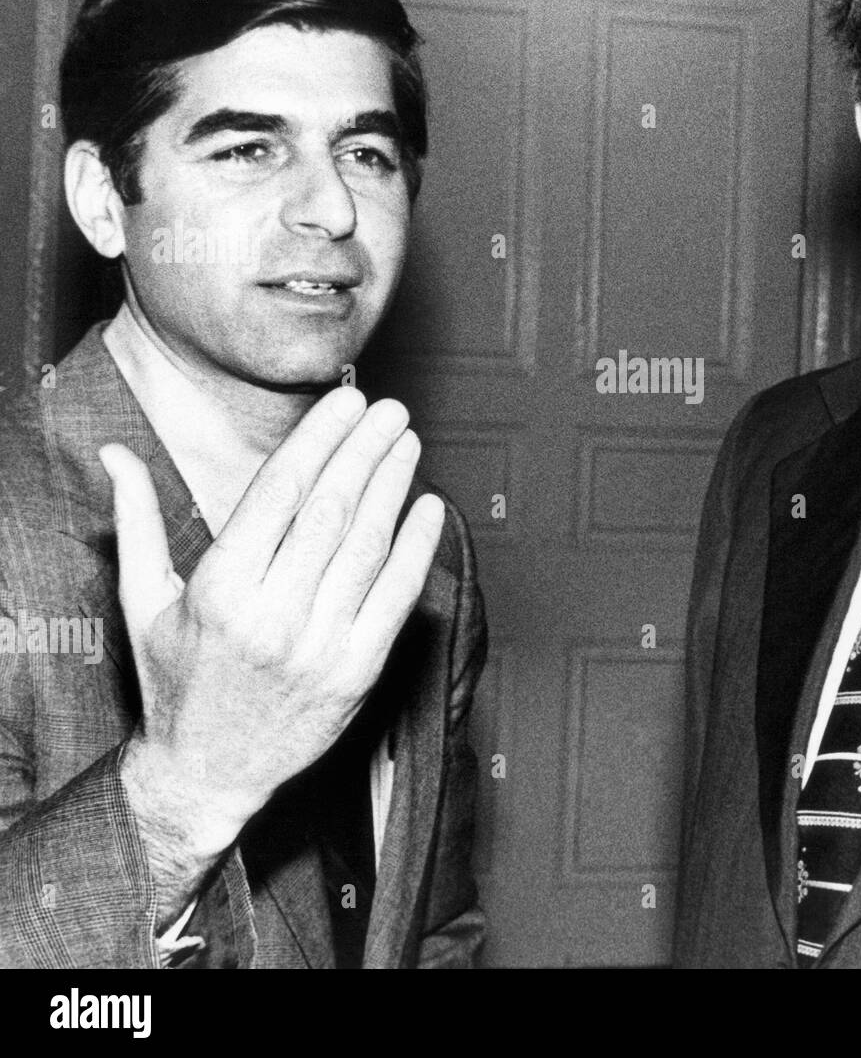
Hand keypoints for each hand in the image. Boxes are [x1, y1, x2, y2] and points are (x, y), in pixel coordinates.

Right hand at [102, 388, 443, 868]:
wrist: (208, 773)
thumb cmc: (176, 681)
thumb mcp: (142, 601)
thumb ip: (136, 521)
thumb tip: (117, 453)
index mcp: (220, 590)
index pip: (281, 492)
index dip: (320, 439)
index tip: (346, 402)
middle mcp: (272, 616)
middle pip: (332, 511)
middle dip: (364, 450)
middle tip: (389, 409)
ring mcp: (320, 646)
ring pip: (368, 546)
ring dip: (394, 486)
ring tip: (408, 442)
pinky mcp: (358, 672)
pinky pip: (397, 597)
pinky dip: (417, 548)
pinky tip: (429, 506)